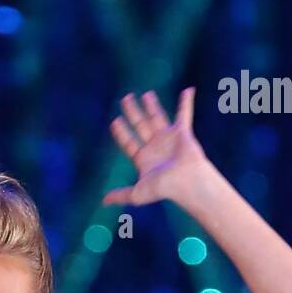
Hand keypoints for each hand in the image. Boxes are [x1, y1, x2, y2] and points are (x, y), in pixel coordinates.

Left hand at [102, 87, 207, 206]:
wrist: (185, 182)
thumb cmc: (163, 189)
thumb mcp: (137, 194)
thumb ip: (120, 195)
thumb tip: (103, 202)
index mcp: (144, 159)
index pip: (129, 143)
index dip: (121, 133)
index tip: (114, 122)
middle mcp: (155, 147)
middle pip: (140, 126)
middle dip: (133, 113)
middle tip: (125, 99)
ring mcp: (168, 138)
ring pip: (157, 117)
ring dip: (151, 106)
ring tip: (145, 94)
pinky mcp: (182, 132)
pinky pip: (184, 114)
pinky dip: (186, 102)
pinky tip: (188, 90)